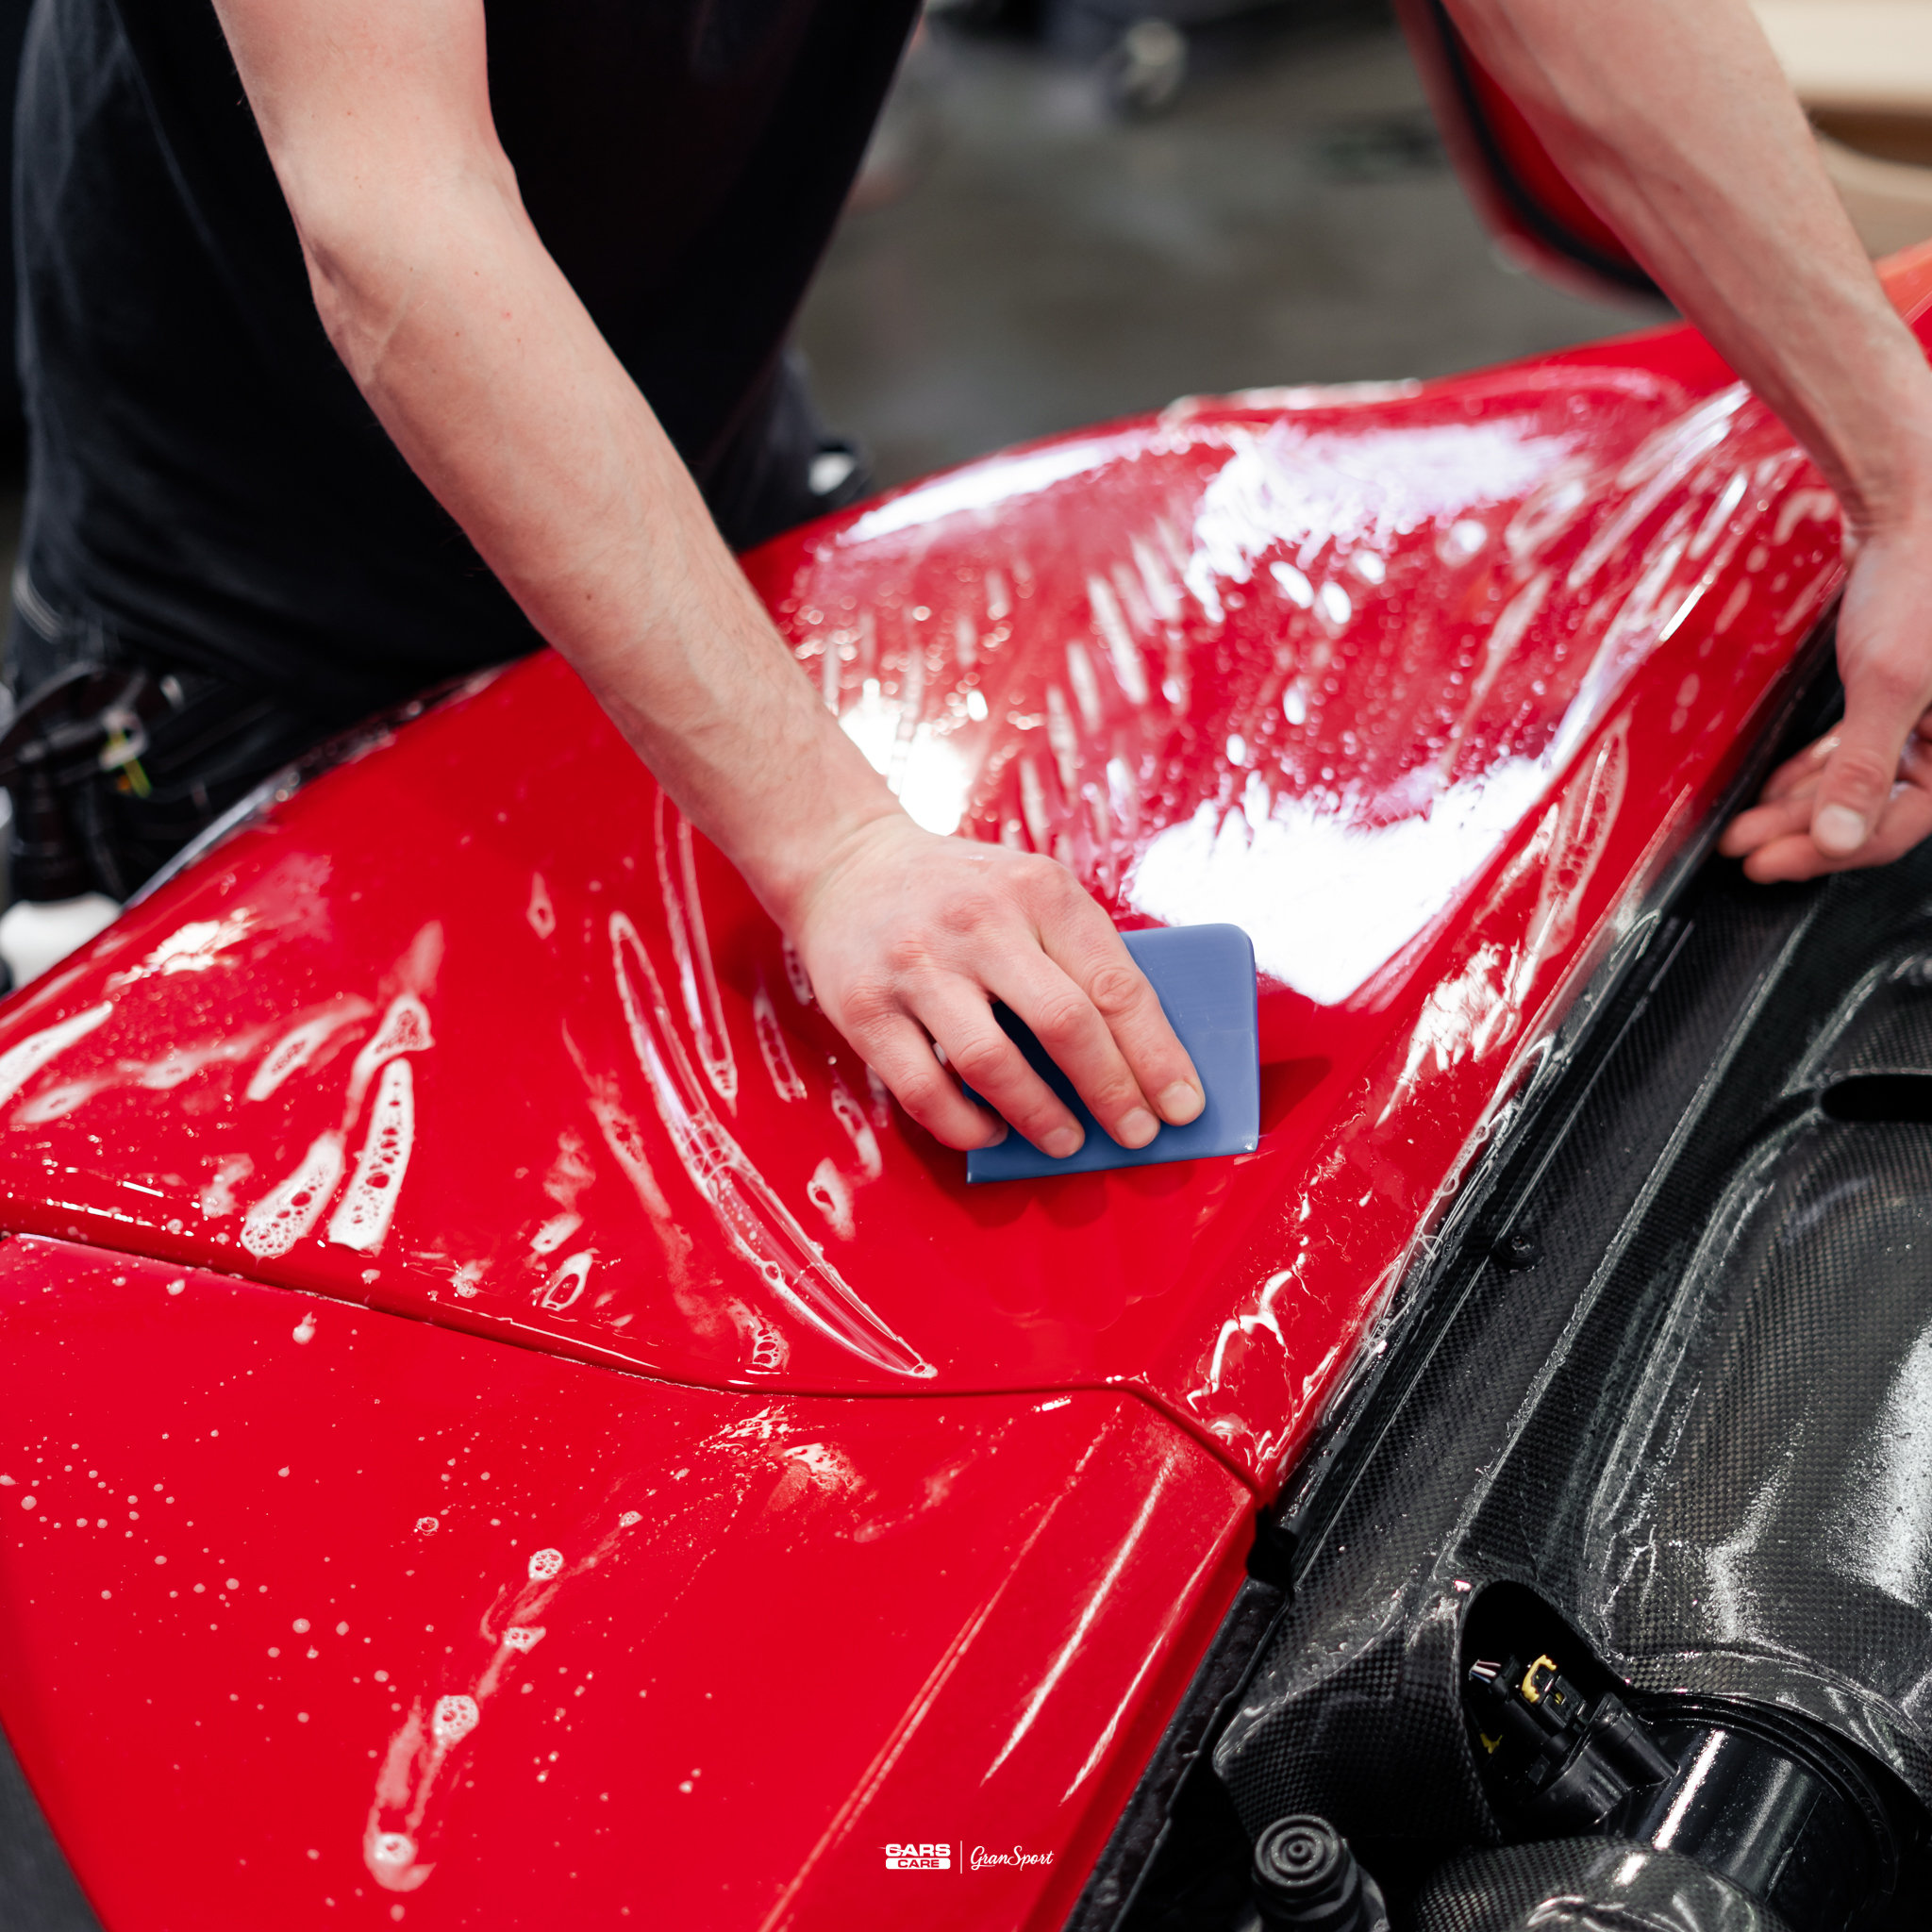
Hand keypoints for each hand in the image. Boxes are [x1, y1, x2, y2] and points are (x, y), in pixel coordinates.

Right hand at [787, 815, 1205, 1155]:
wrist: (846, 862)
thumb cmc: (960, 893)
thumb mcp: (1030, 891)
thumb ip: (1076, 957)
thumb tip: (1137, 1059)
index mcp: (1039, 891)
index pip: (1115, 985)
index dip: (1157, 1055)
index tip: (1183, 1104)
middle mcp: (980, 923)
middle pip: (1065, 1025)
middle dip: (1112, 1093)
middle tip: (1136, 1134)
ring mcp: (918, 965)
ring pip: (994, 1064)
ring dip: (1041, 1117)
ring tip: (1066, 1140)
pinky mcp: (866, 1007)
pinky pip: (926, 1091)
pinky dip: (968, 1126)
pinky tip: (991, 1131)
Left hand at [1720, 520, 1931, 880]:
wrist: (1914, 506)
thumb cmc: (1921, 580)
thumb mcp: (1891, 683)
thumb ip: (1865, 767)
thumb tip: (1839, 837)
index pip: (1900, 827)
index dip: (1827, 852)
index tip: (1767, 863)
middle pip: (1875, 810)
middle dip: (1802, 830)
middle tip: (1744, 847)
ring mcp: (1930, 716)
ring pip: (1862, 782)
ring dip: (1802, 804)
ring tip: (1746, 824)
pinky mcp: (1902, 693)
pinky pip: (1859, 749)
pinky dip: (1817, 768)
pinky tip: (1777, 786)